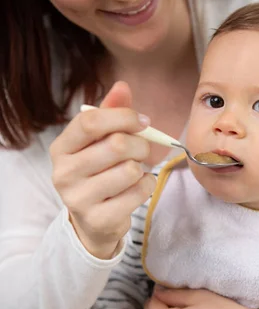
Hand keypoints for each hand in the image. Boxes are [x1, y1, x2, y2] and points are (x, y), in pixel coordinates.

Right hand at [50, 81, 156, 258]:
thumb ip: (110, 113)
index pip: (90, 121)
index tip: (142, 122)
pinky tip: (136, 188)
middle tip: (141, 151)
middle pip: (117, 145)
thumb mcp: (99, 142)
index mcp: (61, 148)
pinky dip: (147, 185)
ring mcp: (79, 199)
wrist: (92, 221)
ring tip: (134, 172)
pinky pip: (139, 191)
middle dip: (141, 145)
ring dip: (142, 168)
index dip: (123, 117)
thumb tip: (122, 86)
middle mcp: (64, 173)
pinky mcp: (100, 219)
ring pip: (131, 170)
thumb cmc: (98, 172)